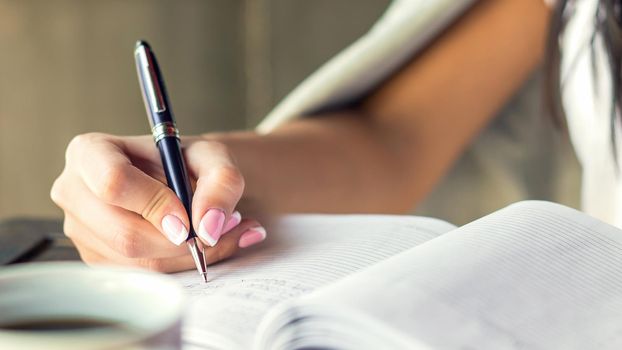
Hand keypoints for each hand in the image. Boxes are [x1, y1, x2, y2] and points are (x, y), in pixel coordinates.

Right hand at [51, 133, 266, 271]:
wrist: (182, 177)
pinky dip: (180, 264)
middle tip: (217, 227)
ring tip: (216, 230)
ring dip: (187, 253)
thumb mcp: (214, 157)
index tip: (187, 217)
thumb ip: (221, 183)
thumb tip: (208, 227)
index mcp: (90, 151)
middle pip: (124, 233)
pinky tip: (197, 242)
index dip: (155, 205)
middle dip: (178, 240)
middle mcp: (74, 191)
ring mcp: (79, 229)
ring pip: (136, 260)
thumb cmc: (188, 161)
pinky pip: (141, 273)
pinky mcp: (96, 256)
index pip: (114, 183)